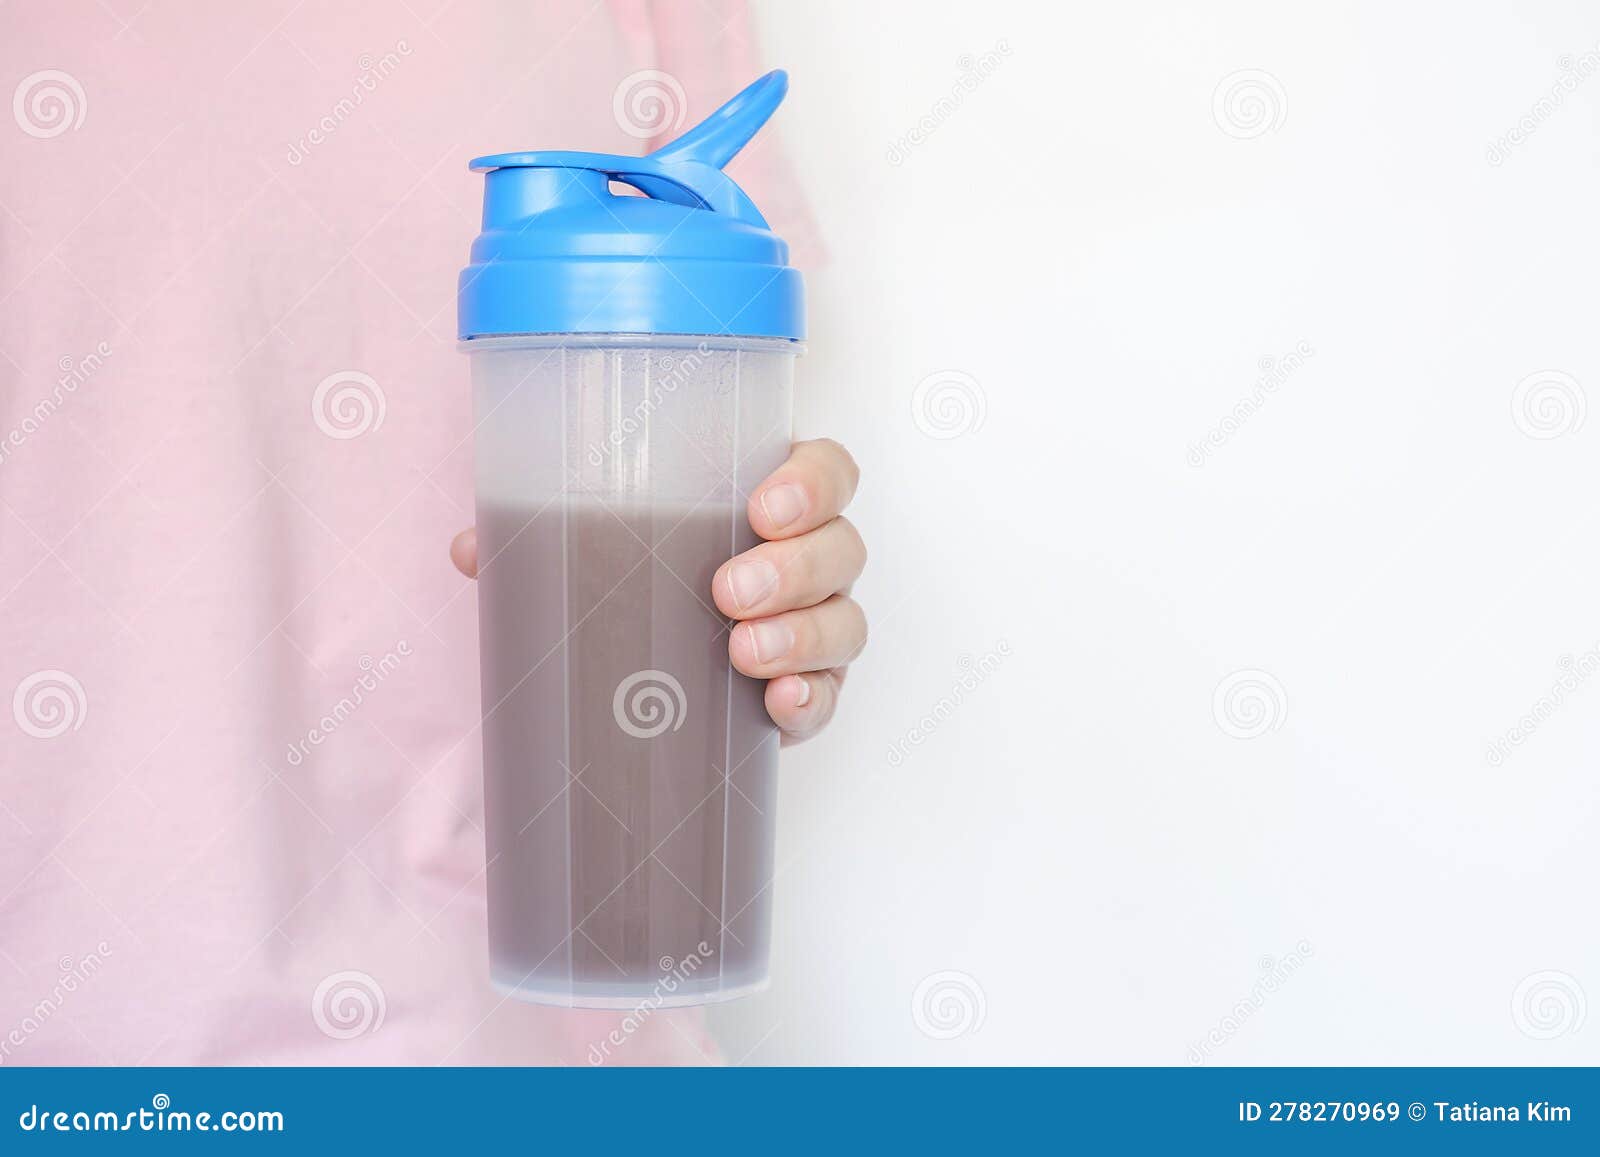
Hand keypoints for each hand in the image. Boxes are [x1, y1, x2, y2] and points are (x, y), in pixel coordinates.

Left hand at [450, 439, 865, 743]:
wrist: (649, 678)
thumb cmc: (638, 581)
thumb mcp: (587, 549)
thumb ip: (537, 535)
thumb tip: (474, 549)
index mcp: (771, 501)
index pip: (827, 471)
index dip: (813, 483)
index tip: (763, 507)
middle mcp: (809, 560)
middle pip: (841, 547)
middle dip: (793, 567)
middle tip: (728, 589)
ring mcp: (817, 626)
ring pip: (845, 621)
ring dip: (802, 635)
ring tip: (742, 652)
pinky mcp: (810, 691)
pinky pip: (831, 696)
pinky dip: (814, 701)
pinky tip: (780, 705)